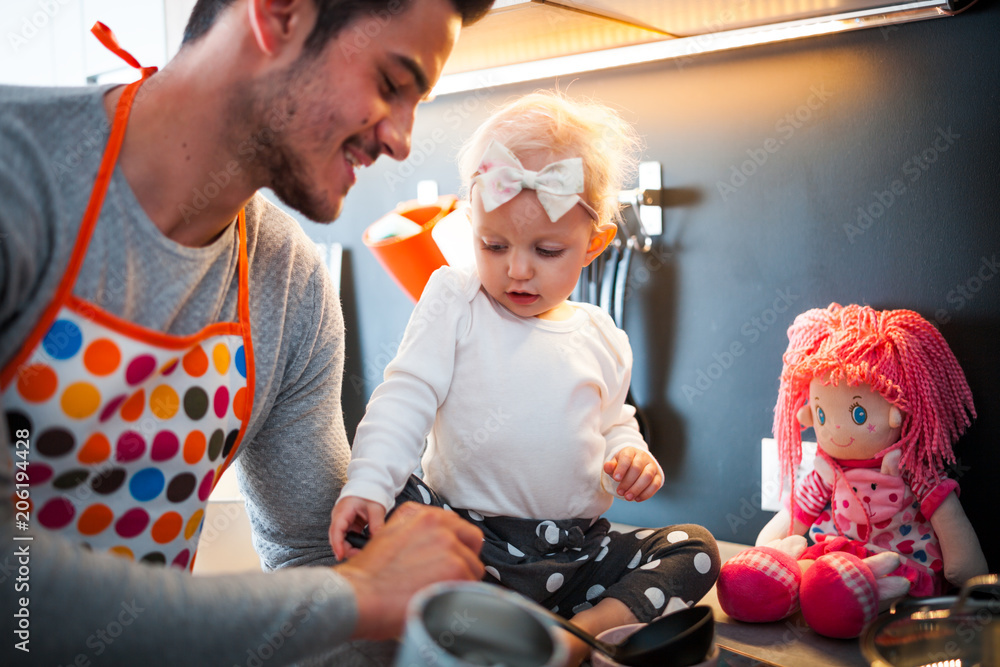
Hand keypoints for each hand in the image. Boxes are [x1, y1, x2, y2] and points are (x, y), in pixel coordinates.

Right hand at [329, 496, 386, 560]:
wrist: (367, 487)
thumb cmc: (369, 494)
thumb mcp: (376, 508)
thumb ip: (377, 523)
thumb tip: (378, 540)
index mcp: (343, 510)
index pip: (336, 529)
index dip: (337, 543)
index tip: (340, 556)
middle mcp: (339, 518)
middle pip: (337, 538)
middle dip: (346, 550)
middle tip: (361, 557)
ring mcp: (343, 523)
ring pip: (342, 540)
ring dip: (350, 549)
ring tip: (364, 555)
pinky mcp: (348, 527)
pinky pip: (348, 539)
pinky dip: (354, 545)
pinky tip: (363, 550)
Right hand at [334, 502, 483, 639]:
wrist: (358, 594)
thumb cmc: (369, 575)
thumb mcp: (389, 534)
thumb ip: (414, 530)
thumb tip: (431, 543)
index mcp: (423, 515)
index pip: (457, 526)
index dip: (456, 545)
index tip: (450, 558)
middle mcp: (439, 525)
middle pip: (472, 539)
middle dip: (466, 557)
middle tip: (453, 576)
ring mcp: (449, 545)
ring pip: (473, 564)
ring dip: (461, 580)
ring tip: (440, 593)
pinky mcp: (456, 567)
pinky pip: (472, 583)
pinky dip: (460, 595)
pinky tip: (442, 601)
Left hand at [604, 447, 661, 500]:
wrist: (636, 464)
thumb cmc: (623, 465)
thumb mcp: (615, 464)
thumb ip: (610, 466)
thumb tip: (607, 466)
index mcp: (631, 451)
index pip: (627, 457)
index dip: (621, 468)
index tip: (616, 479)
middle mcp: (643, 457)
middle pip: (637, 468)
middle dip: (627, 482)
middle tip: (620, 492)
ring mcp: (652, 466)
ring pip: (647, 476)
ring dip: (637, 489)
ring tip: (627, 497)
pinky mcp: (658, 476)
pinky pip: (655, 485)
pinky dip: (646, 493)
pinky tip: (637, 498)